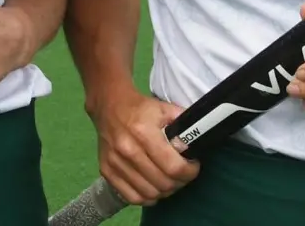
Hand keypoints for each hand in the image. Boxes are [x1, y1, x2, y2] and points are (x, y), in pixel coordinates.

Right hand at [90, 86, 199, 206]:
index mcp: (143, 132)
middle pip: (162, 183)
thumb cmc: (141, 108)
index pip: (173, 166)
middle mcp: (127, 149)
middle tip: (183, 174)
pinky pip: (132, 197)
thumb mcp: (165, 109)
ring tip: (170, 181)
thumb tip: (198, 141)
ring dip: (165, 192)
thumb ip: (182, 125)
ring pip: (149, 194)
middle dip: (180, 182)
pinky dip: (147, 198)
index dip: (189, 172)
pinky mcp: (106, 171)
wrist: (109, 106)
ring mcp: (115, 163)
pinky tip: (153, 188)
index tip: (193, 166)